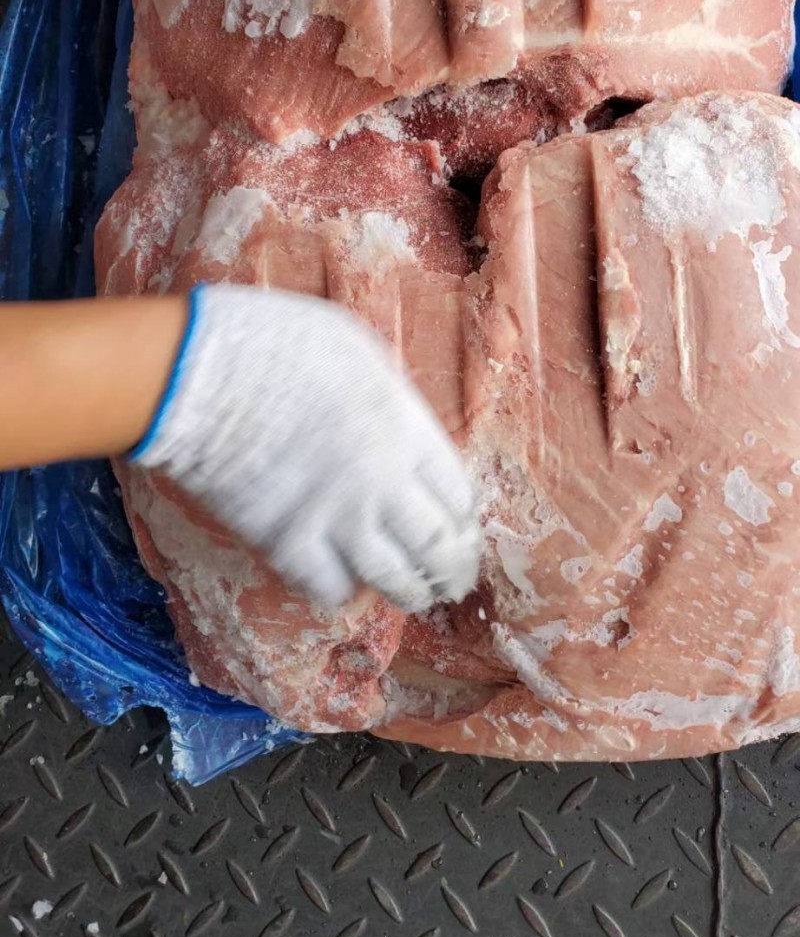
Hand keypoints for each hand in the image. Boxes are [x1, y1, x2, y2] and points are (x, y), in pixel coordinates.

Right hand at [132, 285, 480, 613]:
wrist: (197, 373)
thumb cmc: (272, 341)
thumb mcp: (356, 350)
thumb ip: (391, 399)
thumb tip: (406, 430)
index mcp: (404, 426)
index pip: (458, 492)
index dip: (464, 518)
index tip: (461, 527)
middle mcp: (382, 481)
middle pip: (439, 546)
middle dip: (453, 570)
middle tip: (453, 580)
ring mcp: (337, 518)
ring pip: (395, 580)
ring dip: (411, 592)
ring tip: (414, 595)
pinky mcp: (287, 545)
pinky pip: (331, 591)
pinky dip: (342, 591)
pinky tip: (341, 578)